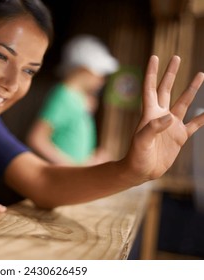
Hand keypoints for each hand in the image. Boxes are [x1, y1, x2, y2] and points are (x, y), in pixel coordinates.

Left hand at [125, 55, 203, 181]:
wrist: (142, 171)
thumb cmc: (137, 155)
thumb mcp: (142, 141)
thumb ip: (153, 128)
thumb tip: (170, 117)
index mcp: (149, 113)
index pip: (150, 88)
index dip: (152, 73)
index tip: (155, 57)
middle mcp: (161, 115)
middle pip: (166, 89)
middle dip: (171, 73)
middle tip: (176, 57)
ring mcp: (171, 124)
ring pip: (183, 102)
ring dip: (191, 89)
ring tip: (200, 74)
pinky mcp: (180, 136)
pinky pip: (195, 123)